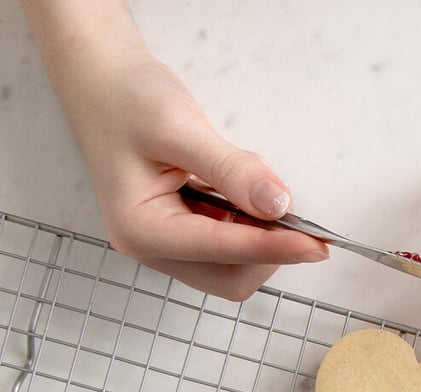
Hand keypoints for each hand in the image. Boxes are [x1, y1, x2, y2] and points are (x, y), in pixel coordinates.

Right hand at [21, 1, 327, 300]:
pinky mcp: (186, 238)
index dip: (274, 248)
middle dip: (268, 248)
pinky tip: (243, 190)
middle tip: (288, 206)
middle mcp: (151, 248)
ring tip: (252, 181)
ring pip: (236, 268)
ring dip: (261, 235)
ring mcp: (168, 248)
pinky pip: (232, 248)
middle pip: (232, 278)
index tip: (315, 245)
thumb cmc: (126, 99)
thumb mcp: (179, 127)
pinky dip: (251, 225)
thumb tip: (277, 204)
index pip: (222, 253)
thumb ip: (231, 170)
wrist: (104, 83)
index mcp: (140, 229)